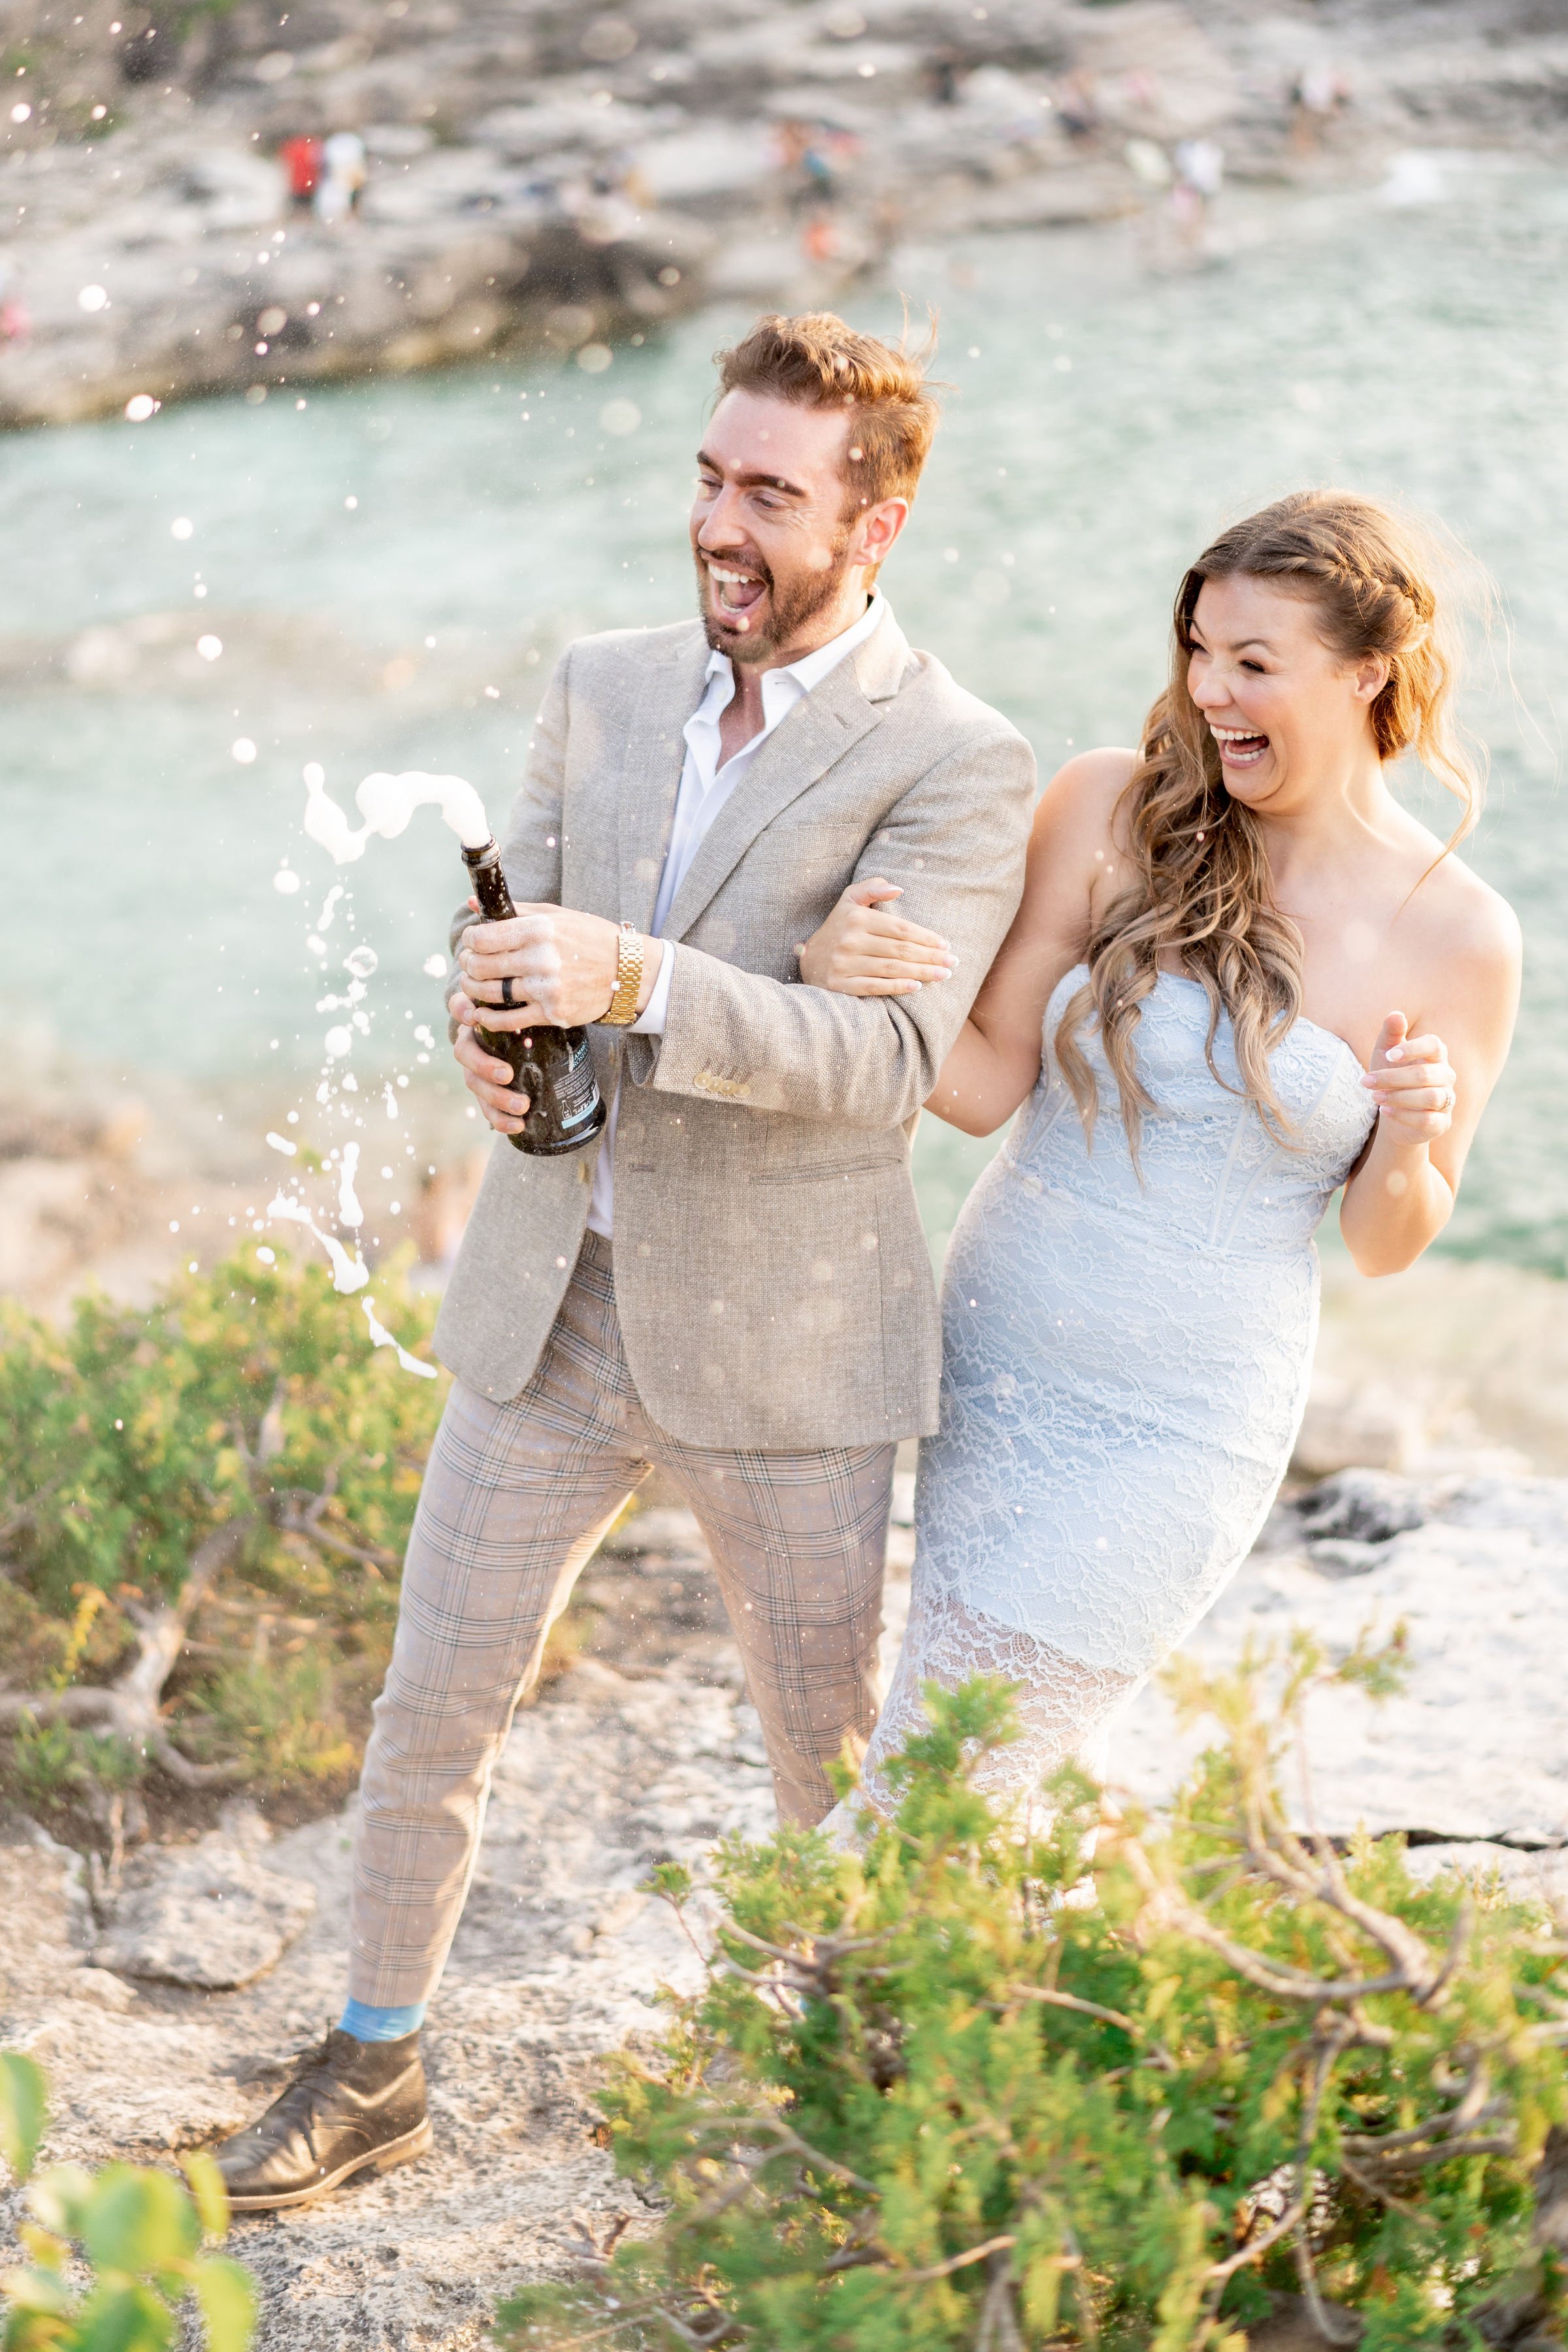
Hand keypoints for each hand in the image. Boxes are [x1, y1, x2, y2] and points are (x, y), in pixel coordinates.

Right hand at [451, 1006, 530, 1134]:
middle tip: (506, 1075)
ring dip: (496, 1097)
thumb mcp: (530, 1009)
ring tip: (521, 1107)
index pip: (459, 1007)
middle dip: (484, 1065)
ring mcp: (474, 1069)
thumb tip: (556, 1004)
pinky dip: (501, 1119)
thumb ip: (533, 1004)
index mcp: (478, 1017)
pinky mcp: (484, 1092)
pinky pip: (486, 1108)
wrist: (529, 1043)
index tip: (473, 1018)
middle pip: (464, 1053)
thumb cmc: (529, 1020)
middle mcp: (471, 1042)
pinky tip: (518, 1126)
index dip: (461, 1011)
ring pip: (474, 1083)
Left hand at [456, 903, 620, 1028]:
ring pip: (491, 992)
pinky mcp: (553, 1012)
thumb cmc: (590, 938)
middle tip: (469, 963)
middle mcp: (542, 959)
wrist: (627, 971)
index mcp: (540, 930)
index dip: (470, 940)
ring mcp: (547, 988)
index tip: (472, 942)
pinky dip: (489, 1019)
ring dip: (473, 989)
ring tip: (473, 984)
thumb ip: (514, 910)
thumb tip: (473, 904)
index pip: (483, 938)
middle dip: (467, 964)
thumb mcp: (556, 916)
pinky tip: (481, 1014)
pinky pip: (510, 1020)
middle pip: (481, 965)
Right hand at [796, 877, 954, 996]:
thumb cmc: (838, 926)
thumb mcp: (850, 899)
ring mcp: (844, 964)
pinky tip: (917, 987)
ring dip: (922, 973)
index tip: (945, 944)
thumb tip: (898, 889)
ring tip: (944, 975)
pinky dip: (897, 987)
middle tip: (953, 961)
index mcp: (857, 918)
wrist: (807, 959)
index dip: (926, 937)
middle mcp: (850, 940)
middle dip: (930, 956)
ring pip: (891, 969)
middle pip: (900, 950)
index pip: (900, 928)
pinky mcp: (840, 985)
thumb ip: (872, 888)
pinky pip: (874, 987)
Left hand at [1361, 1011, 1456, 1143]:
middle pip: (1425, 1075)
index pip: (1434, 1045)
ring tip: (1374, 1097)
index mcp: (1435, 1055)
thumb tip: (1395, 1014)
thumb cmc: (1391, 1078)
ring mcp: (1447, 1100)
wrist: (1393, 1115)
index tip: (1388, 1055)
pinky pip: (1427, 1119)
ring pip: (1430, 1097)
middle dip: (1392, 1078)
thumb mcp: (1385, 1055)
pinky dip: (1404, 1115)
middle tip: (1366, 1082)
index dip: (1413, 1049)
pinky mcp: (1442, 1123)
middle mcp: (1446, 1076)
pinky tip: (1384, 1111)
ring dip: (1398, 1097)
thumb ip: (1391, 1034)